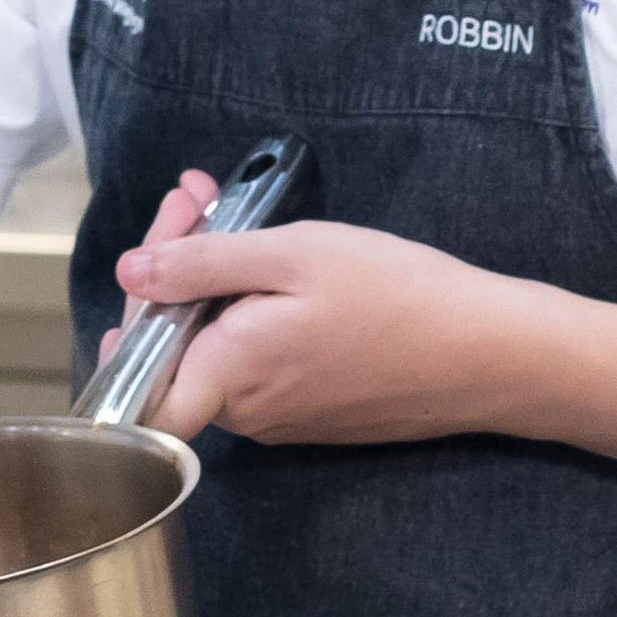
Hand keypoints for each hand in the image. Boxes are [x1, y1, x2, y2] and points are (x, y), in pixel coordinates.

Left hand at [105, 177, 534, 443]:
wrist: (488, 355)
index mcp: (228, 376)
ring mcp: (283, 420)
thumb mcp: (292, 255)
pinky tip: (276, 267)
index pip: (134, 368)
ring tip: (233, 216)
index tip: (172, 225)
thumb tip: (129, 272)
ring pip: (217, 351)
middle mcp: (246, 414)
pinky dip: (250, 312)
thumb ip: (200, 265)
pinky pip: (258, 365)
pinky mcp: (315, 415)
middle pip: (174, 348)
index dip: (134, 300)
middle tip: (198, 196)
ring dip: (212, 283)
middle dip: (174, 265)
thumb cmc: (395, 296)